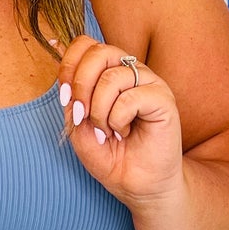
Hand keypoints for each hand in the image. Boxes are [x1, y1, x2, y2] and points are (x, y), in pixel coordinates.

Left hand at [55, 38, 184, 206]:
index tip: (65, 99)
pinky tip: (124, 133)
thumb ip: (72, 103)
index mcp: (109, 72)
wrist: (137, 185)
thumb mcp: (78, 130)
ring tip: (106, 131)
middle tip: (82, 116)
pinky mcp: (163, 98)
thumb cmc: (111, 156)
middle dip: (81, 86)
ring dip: (99, 111)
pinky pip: (130, 97)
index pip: (86, 45)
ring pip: (112, 77)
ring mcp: (148, 83)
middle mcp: (130, 71)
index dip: (69, 66)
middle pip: (98, 52)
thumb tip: (70, 85)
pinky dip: (117, 120)